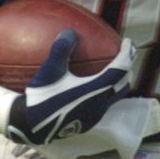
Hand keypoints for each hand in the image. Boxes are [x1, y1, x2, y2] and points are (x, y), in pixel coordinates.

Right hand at [6, 29, 136, 145]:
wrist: (31, 127)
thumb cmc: (40, 99)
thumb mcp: (48, 72)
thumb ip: (60, 50)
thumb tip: (69, 31)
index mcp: (94, 91)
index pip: (120, 69)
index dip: (127, 54)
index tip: (128, 41)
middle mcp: (100, 105)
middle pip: (123, 83)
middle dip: (127, 67)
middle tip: (124, 54)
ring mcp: (96, 115)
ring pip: (116, 96)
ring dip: (118, 81)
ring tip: (112, 68)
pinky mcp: (90, 122)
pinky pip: (105, 104)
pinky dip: (107, 91)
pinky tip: (94, 85)